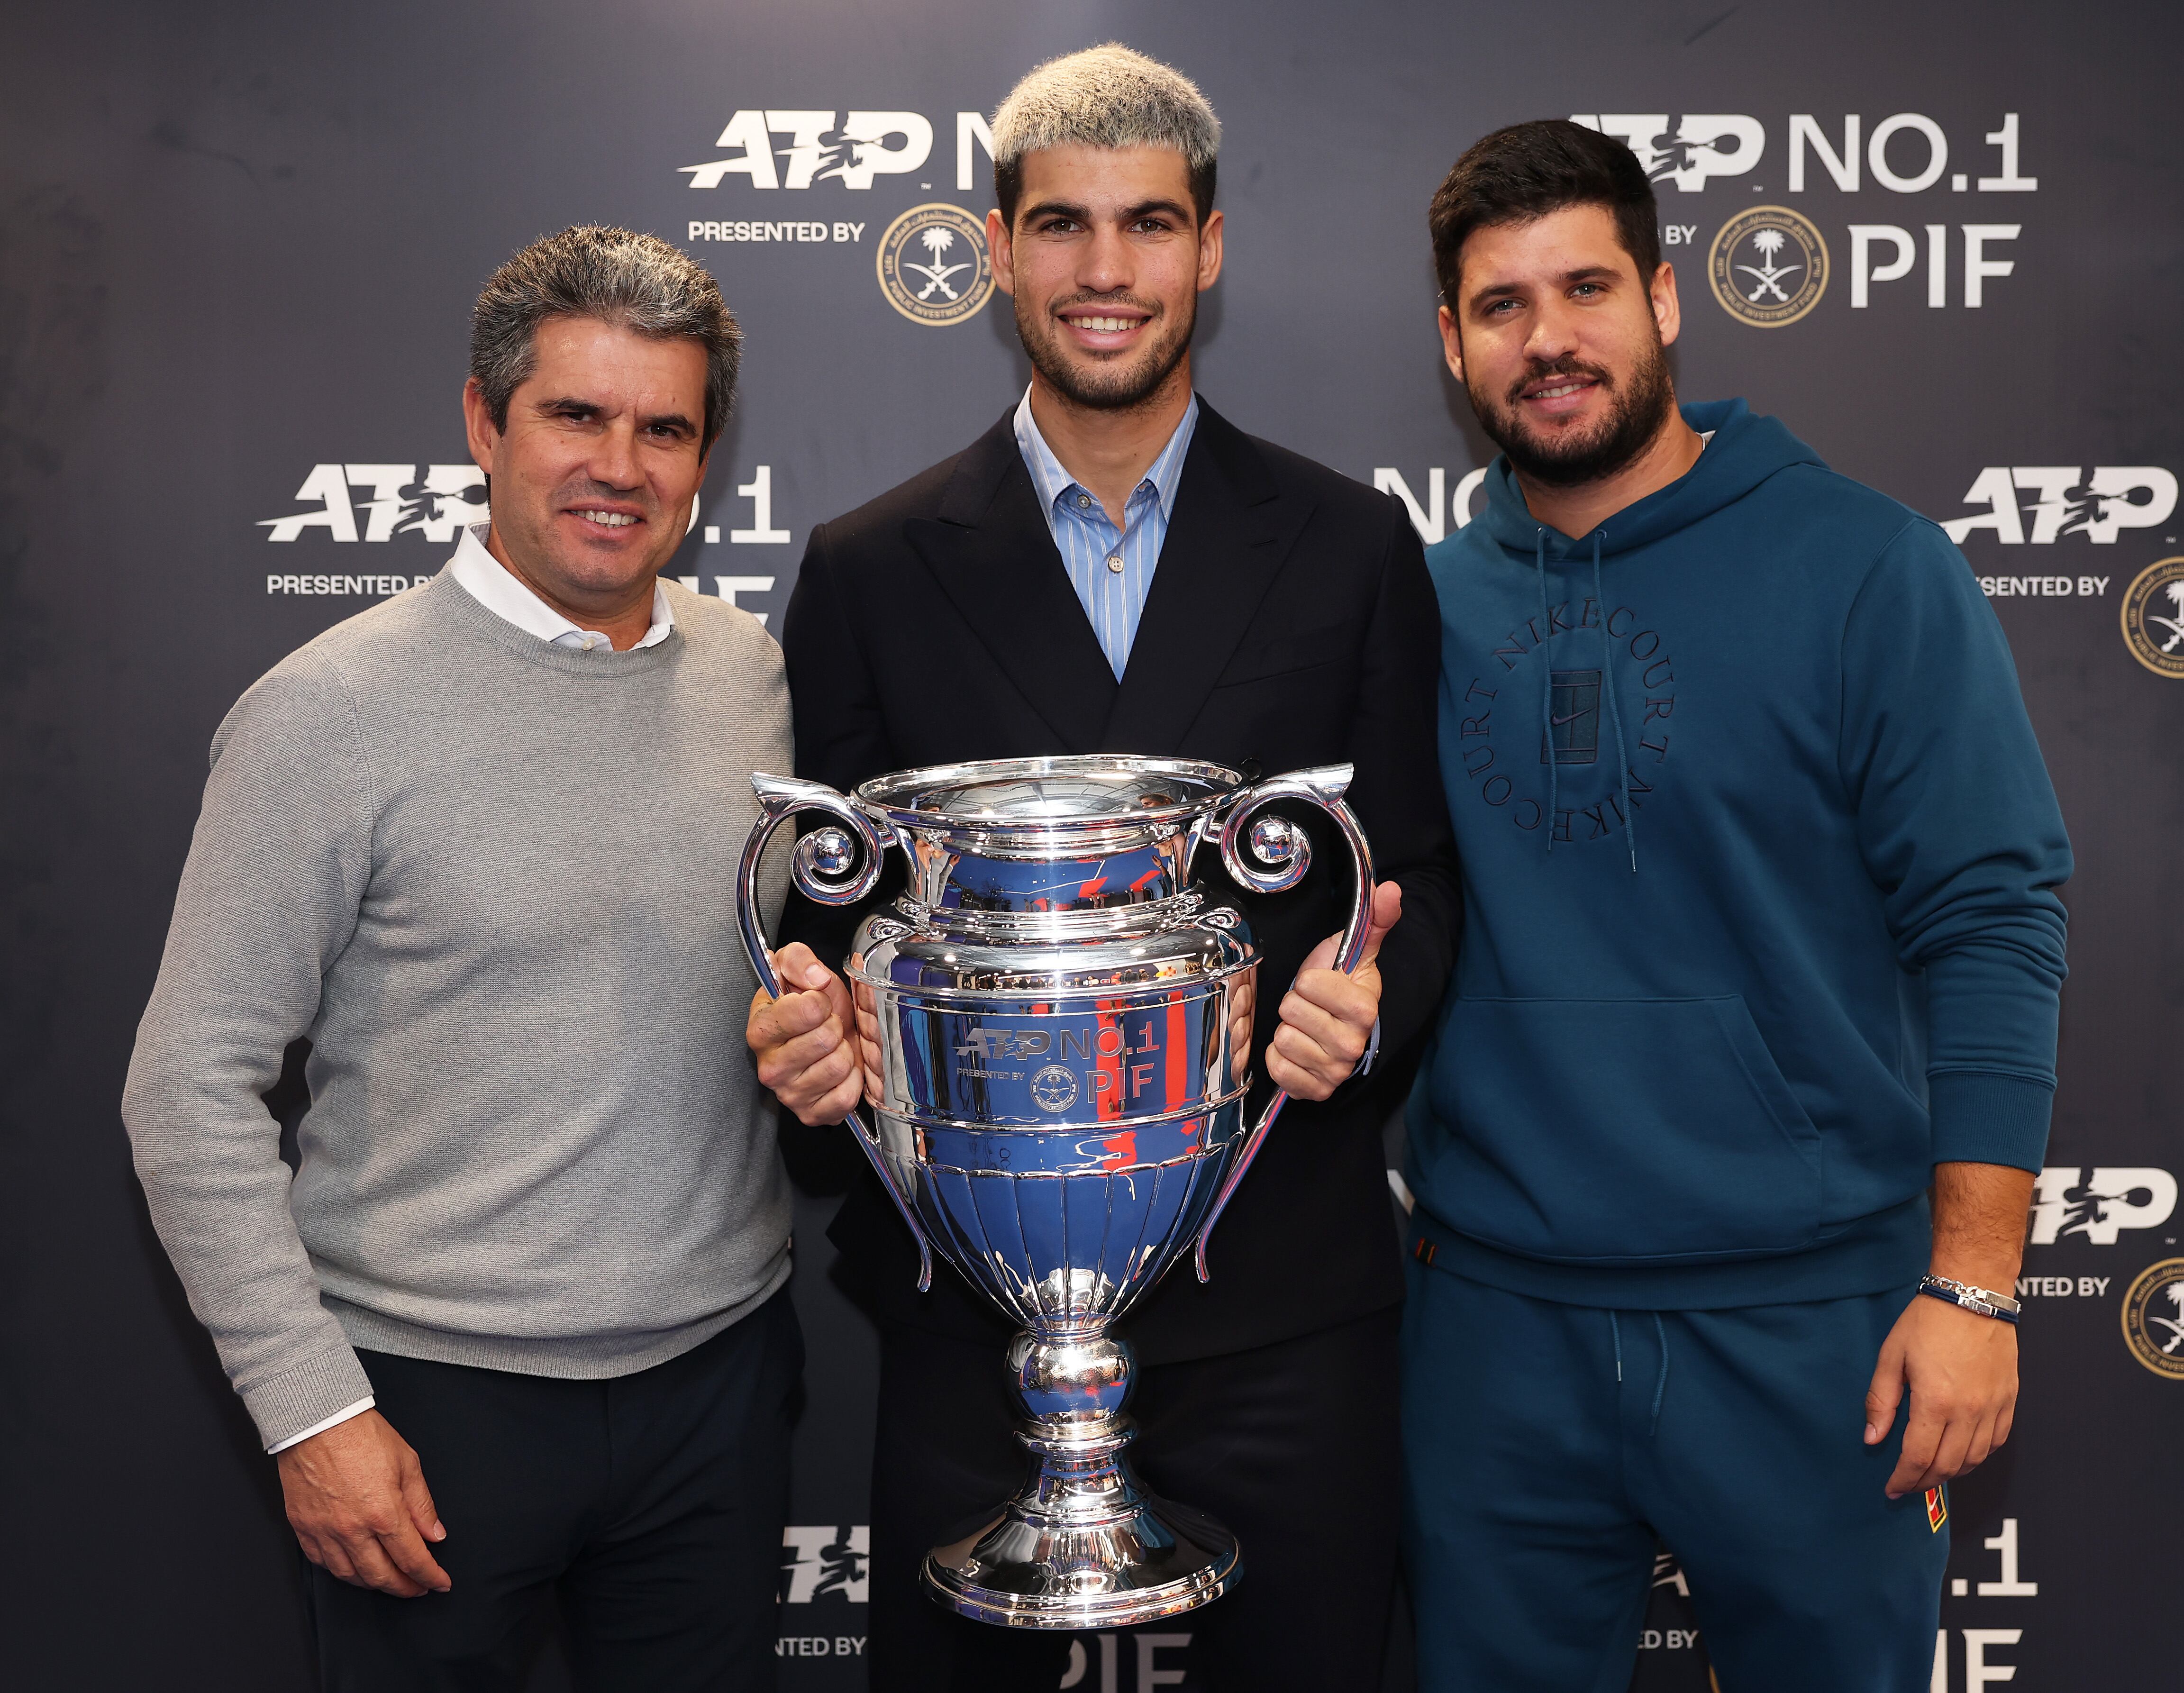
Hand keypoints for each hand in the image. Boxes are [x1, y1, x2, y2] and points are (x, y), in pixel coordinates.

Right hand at [276, 1409, 448, 1596]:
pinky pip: (322, 1563)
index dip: (429, 1576)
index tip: (440, 1583)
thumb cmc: (362, 1435)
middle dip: (404, 1588)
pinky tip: (353, 1570)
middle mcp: (353, 1529)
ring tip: (388, 1581)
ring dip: (373, 1584)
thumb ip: (422, 1505)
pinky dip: (341, 1572)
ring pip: (350, 1576)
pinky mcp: (303, 1528)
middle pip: (381, 1576)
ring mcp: (325, 1532)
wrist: (318, 1421)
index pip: (412, 1559)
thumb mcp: (407, 1464)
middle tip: (417, 1589)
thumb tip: (434, 1534)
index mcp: (383, 1513)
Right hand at [748, 942, 860, 1124]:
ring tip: (832, 1047)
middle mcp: (769, 1067)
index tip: (816, 1004)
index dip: (821, 1001)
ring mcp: (789, 1094)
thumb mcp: (797, 970)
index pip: (808, 1010)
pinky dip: (852, 1080)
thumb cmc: (806, 1007)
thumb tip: (815, 977)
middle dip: (835, 1026)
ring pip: (838, 1066)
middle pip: (826, 1039)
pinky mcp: (811, 1114)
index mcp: (760, 1029)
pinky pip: (846, 1095)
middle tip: (827, 1026)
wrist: (818, 1037)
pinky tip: (839, 1070)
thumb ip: (799, 959)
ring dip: (844, 1052)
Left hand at [1265, 881, 1401, 1101]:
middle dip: (1295, 1005)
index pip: (1309, 985)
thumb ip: (1373, 921)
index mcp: (1363, 1010)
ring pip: (1283, 1039)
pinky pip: (1277, 1068)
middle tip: (1310, 1007)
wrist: (1339, 1031)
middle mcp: (1352, 1045)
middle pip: (1292, 1011)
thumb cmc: (1341, 990)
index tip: (1320, 985)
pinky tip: (1298, 1050)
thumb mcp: (1353, 953)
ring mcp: (1334, 1071)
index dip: (1309, 980)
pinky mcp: (1314, 1090)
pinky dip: (1280, 1058)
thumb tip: (1392, 889)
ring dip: (1288, 1031)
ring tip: (1305, 1027)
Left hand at [1864, 1291, 2018, 1498]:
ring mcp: (1993, 1408)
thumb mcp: (1891, 1357)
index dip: (1903, 1479)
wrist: (1972, 1296)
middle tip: (1907, 1485)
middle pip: (1948, 1466)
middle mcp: (1969, 1411)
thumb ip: (1881, 1401)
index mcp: (1936, 1402)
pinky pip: (1996, 1442)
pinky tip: (1961, 1454)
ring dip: (1951, 1473)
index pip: (1919, 1458)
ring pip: (1974, 1459)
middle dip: (1924, 1482)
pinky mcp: (2009, 1400)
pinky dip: (1977, 1456)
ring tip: (1930, 1473)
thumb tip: (1872, 1439)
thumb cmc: (1927, 1321)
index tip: (1891, 1489)